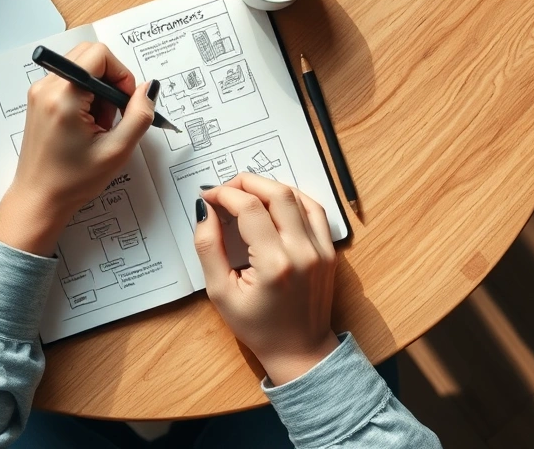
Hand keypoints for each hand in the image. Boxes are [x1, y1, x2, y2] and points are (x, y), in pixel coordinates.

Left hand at [0, 42, 157, 255]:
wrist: (39, 198)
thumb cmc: (71, 181)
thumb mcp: (116, 150)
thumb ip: (138, 115)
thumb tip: (148, 88)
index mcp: (63, 96)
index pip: (99, 55)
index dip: (121, 74)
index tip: (126, 101)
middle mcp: (46, 87)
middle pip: (89, 56)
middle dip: (110, 80)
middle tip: (113, 114)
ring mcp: (39, 92)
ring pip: (81, 69)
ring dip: (98, 90)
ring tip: (99, 125)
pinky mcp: (39, 100)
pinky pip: (69, 82)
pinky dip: (84, 97)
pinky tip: (87, 126)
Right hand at [195, 173, 339, 384]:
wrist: (300, 351)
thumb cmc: (258, 328)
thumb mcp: (220, 293)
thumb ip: (208, 248)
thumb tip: (204, 211)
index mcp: (274, 265)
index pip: (249, 209)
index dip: (225, 195)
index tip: (208, 197)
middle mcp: (302, 252)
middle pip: (276, 193)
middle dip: (246, 182)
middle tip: (225, 190)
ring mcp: (321, 250)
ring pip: (297, 196)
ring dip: (268, 187)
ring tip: (246, 194)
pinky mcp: (329, 251)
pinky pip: (315, 209)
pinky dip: (293, 197)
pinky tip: (274, 200)